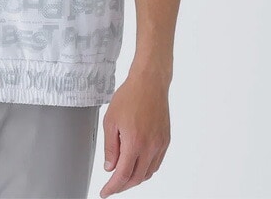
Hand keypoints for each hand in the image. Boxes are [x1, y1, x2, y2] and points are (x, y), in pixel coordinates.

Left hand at [98, 69, 170, 197]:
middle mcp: (150, 146)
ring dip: (135, 178)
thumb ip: (110, 147)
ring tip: (122, 175)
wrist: (149, 83)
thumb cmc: (129, 97)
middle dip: (123, 185)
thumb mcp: (110, 121)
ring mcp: (160, 144)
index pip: (123, 175)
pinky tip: (137, 164)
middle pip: (137, 178)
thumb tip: (110, 167)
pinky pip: (156, 163)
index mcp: (135, 142)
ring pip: (148, 172)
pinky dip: (145, 169)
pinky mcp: (166, 140)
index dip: (113, 187)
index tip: (105, 192)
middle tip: (112, 186)